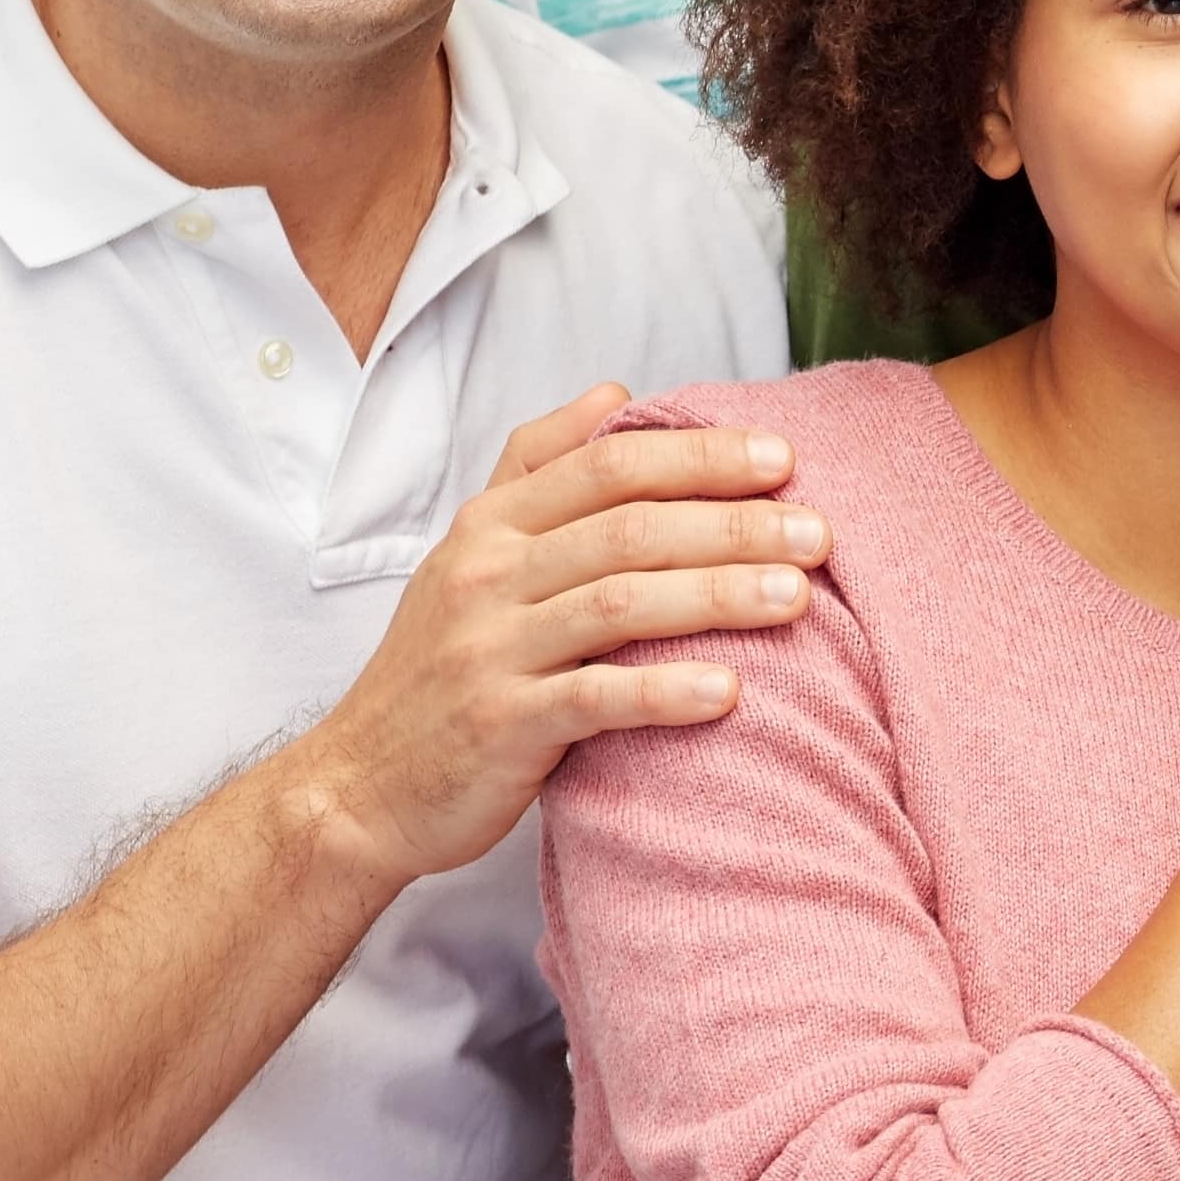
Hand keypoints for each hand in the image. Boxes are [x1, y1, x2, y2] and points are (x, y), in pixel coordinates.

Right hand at [284, 388, 823, 887]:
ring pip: (618, 603)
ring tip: (797, 596)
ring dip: (716, 594)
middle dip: (732, 523)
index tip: (783, 456)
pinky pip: (593, 700)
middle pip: (627, 529)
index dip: (699, 455)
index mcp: (491, 525)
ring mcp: (490, 649)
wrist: (360, 786)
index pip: (607, 466)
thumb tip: (613, 393)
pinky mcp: (499, 725)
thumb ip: (538, 470)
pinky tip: (730, 690)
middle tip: (819, 532)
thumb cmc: (440, 667)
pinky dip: (663, 692)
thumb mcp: (472, 553)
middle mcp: (487, 575)